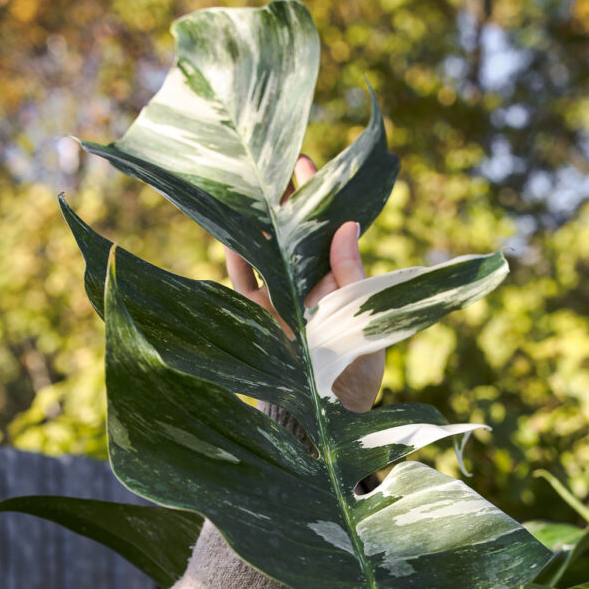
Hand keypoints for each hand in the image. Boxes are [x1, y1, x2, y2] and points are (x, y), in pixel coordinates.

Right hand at [224, 153, 383, 412]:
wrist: (322, 430)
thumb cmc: (353, 381)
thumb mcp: (362, 327)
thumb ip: (353, 278)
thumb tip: (348, 225)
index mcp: (338, 283)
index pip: (326, 229)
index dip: (315, 195)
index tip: (304, 159)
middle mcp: (307, 287)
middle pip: (291, 233)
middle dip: (281, 197)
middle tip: (269, 159)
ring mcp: (279, 302)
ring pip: (263, 251)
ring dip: (254, 220)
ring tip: (243, 184)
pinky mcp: (254, 319)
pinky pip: (242, 280)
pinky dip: (234, 255)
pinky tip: (226, 227)